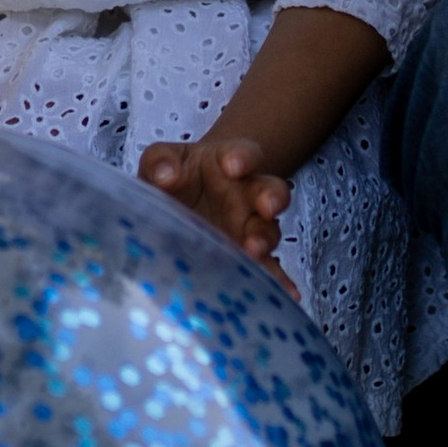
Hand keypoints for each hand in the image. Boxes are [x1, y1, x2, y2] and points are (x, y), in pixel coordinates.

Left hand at [139, 131, 296, 284]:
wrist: (180, 202)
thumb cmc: (173, 175)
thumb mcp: (162, 162)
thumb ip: (161, 162)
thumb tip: (166, 176)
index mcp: (228, 161)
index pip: (243, 153)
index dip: (242, 157)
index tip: (232, 166)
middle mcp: (246, 194)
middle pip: (271, 190)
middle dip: (271, 199)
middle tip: (265, 208)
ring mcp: (249, 227)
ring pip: (269, 231)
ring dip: (264, 240)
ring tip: (253, 251)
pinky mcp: (247, 256)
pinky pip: (268, 268)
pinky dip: (278, 279)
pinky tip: (286, 293)